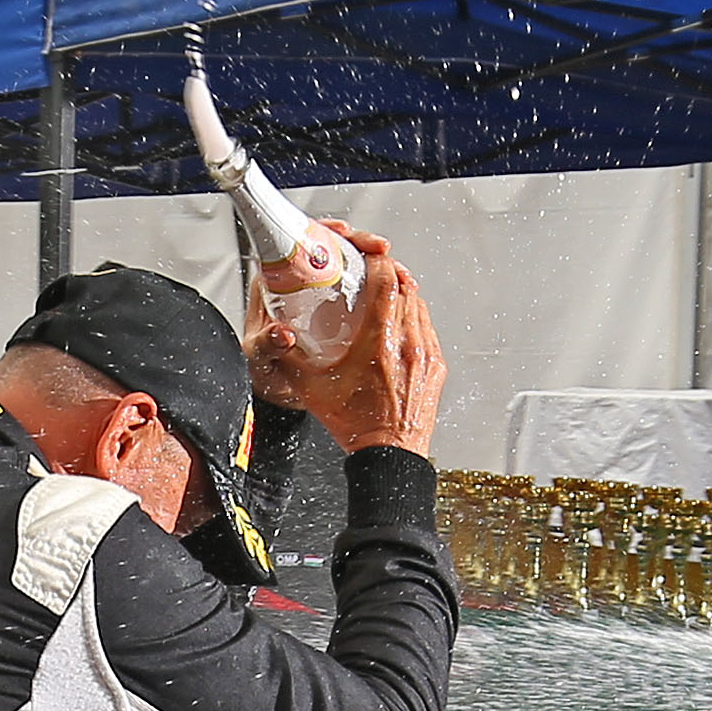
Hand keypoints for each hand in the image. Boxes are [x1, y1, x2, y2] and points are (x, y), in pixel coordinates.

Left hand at [242, 219, 392, 408]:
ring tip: (400, 274)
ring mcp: (326, 298)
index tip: (343, 233)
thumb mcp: (261, 358)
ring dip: (381, 267)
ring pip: (355, 270)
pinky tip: (403, 295)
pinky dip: (387, 292)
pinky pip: (367, 294)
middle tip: (380, 250)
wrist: (281, 394)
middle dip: (362, 245)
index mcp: (278, 284)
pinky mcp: (344, 313)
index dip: (323, 232)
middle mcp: (304, 285)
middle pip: (336, 251)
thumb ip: (267, 345)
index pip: (302, 244)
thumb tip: (283, 335)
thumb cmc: (266, 372)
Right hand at [246, 221, 446, 455]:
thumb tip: (276, 337)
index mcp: (378, 341)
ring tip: (385, 293)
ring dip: (403, 295)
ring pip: (419, 306)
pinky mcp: (435, 366)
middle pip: (405, 288)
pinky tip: (399, 323)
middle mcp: (407, 343)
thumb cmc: (356, 425)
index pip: (386, 281)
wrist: (389, 455)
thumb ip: (289, 358)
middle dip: (389, 273)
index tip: (366, 255)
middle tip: (373, 270)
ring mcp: (426, 354)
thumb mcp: (311, 388)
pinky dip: (414, 318)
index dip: (376, 261)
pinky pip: (427, 329)